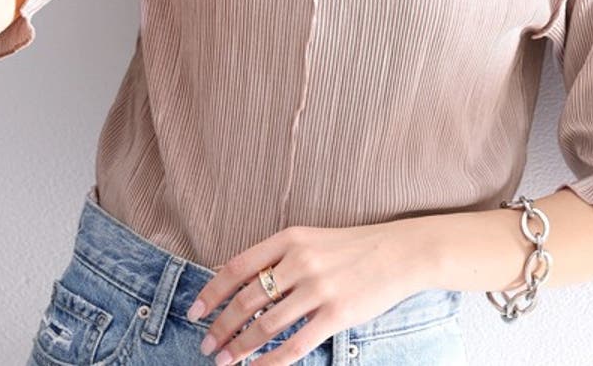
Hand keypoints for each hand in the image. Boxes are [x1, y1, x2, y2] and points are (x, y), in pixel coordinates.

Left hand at [186, 220, 424, 365]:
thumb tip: (232, 276)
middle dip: (221, 327)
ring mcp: (318, 288)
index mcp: (289, 238)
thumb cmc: (350, 248)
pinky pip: (294, 346)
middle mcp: (300, 261)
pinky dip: (270, 363)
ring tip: (225, 361)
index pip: (237, 267)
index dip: (211, 292)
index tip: (194, 312)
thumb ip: (274, 256)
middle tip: (206, 345)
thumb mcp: (309, 240)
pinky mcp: (336, 314)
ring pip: (266, 326)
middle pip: (246, 300)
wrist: (398, 253)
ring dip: (240, 348)